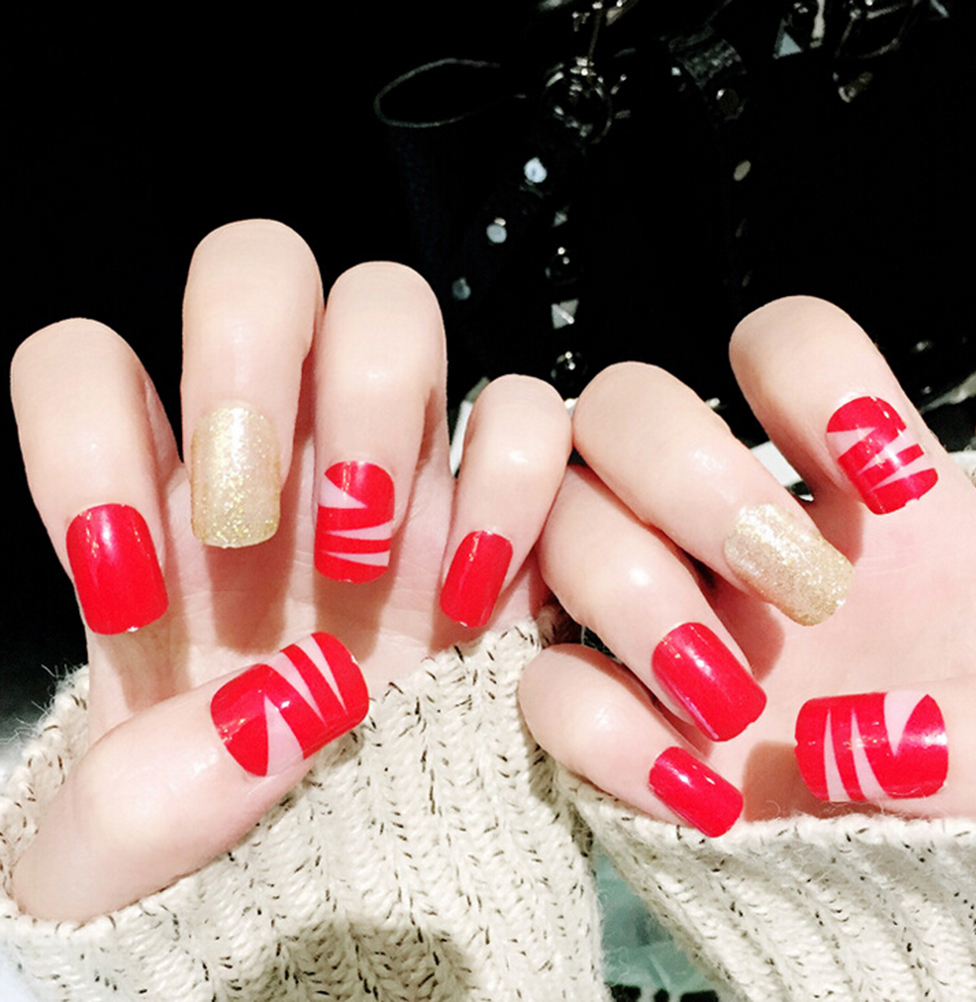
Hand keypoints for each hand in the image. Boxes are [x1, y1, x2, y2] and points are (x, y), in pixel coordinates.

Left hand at [9, 220, 569, 919]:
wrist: (330, 851)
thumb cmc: (207, 825)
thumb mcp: (123, 857)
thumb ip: (130, 815)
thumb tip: (255, 727)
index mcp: (149, 504)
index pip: (84, 367)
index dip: (86, 447)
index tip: (131, 591)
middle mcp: (275, 451)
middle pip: (257, 268)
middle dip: (248, 365)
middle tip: (256, 522)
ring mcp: (393, 462)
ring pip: (391, 307)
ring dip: (381, 411)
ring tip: (370, 560)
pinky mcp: (494, 504)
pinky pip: (529, 412)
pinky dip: (515, 481)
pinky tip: (475, 594)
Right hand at [520, 296, 975, 835]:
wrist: (889, 876)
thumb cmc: (962, 770)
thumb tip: (855, 741)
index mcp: (836, 497)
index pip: (786, 349)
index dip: (810, 377)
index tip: (876, 475)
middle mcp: (718, 530)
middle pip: (623, 402)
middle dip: (689, 479)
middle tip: (792, 586)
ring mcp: (642, 604)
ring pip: (561, 521)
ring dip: (639, 604)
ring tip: (729, 705)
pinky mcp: (594, 695)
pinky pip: (540, 680)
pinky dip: (604, 731)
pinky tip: (689, 791)